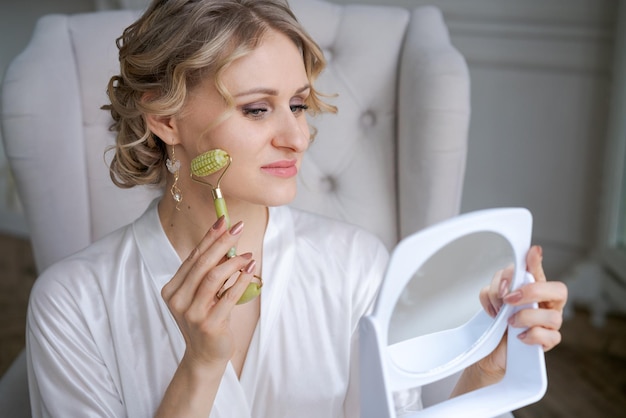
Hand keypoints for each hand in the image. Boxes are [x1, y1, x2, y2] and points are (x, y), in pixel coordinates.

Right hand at [160, 216, 255, 367]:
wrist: (205, 355)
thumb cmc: (207, 319)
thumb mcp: (204, 294)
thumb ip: (210, 271)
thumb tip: (228, 242)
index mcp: (172, 289)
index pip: (193, 257)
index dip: (209, 237)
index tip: (223, 220)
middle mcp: (177, 300)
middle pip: (202, 263)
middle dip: (222, 242)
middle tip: (238, 227)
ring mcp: (191, 313)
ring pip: (214, 277)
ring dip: (233, 261)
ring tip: (248, 255)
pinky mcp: (208, 324)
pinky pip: (228, 296)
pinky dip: (241, 279)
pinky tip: (251, 269)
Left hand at [477, 245, 567, 376]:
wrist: (490, 352)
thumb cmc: (497, 325)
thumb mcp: (492, 301)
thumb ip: (497, 288)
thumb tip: (505, 286)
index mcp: (533, 290)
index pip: (539, 272)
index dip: (538, 262)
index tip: (532, 252)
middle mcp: (546, 305)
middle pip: (558, 290)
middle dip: (532, 291)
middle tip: (509, 299)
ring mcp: (550, 325)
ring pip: (553, 316)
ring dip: (525, 317)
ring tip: (509, 322)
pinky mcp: (548, 344)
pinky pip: (549, 337)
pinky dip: (531, 335)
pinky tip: (519, 336)